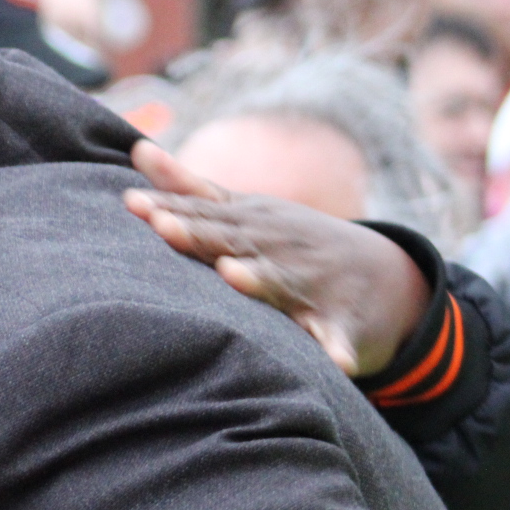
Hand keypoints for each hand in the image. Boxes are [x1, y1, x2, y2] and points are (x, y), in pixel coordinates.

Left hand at [124, 141, 431, 376]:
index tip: (131, 201)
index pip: (201, 214)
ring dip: (256, 278)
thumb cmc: (285, 240)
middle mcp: (275, 246)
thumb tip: (137, 148)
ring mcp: (308, 281)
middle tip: (163, 228)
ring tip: (232, 274)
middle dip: (198, 234)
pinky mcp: (337, 320)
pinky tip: (336, 362)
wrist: (378, 271)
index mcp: (249, 223)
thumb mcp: (243, 210)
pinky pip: (336, 336)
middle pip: (229, 240)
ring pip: (278, 282)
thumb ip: (188, 187)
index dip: (167, 208)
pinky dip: (336, 348)